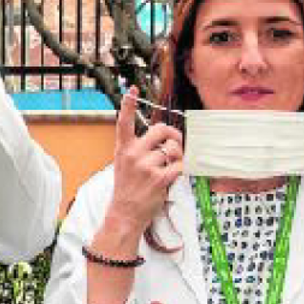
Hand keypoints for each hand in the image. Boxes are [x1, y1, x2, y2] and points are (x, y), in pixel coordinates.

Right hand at [103, 87, 183, 239]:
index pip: (124, 122)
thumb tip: (166, 138)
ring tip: (168, 169)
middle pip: (160, 129)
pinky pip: (180, 165)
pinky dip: (181, 170)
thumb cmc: (128, 188)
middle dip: (173, 135)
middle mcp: (133, 154)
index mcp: (123, 149)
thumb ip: (140, 149)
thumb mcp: (125, 164)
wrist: (125, 213)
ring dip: (176, 158)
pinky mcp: (159, 178)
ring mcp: (145, 166)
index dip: (129, 104)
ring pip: (173, 150)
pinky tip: (172, 177)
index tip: (133, 90)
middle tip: (175, 143)